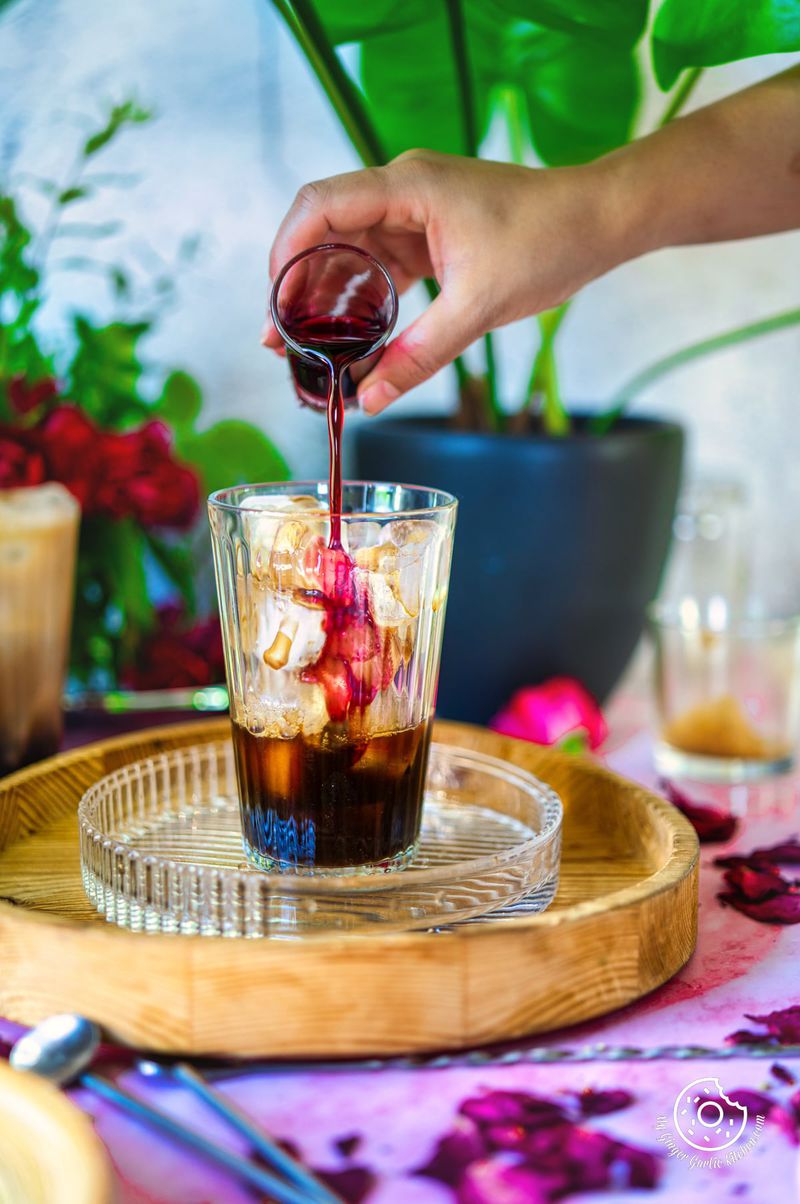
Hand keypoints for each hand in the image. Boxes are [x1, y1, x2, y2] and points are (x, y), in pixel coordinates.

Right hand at [265, 151, 620, 412]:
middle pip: (324, 229)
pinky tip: (349, 336)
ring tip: (305, 346)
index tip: (273, 305)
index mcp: (408, 186)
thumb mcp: (477, 308)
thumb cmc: (547, 243)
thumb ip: (419, 356)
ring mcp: (414, 212)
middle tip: (280, 340)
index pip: (320, 205)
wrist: (597, 223)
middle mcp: (403, 189)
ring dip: (326, 294)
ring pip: (349, 249)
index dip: (284, 252)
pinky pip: (380, 263)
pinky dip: (361, 297)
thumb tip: (369, 399)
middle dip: (296, 284)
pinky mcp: (429, 234)